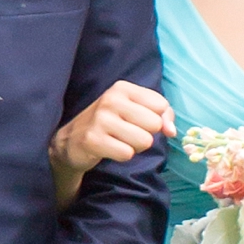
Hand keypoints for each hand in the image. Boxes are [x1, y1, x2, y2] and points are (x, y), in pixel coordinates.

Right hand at [49, 79, 173, 203]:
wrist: (71, 140)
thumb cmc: (110, 124)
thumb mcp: (135, 110)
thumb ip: (163, 115)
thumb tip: (171, 131)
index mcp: (122, 88)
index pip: (161, 105)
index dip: (158, 119)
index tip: (143, 122)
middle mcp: (111, 100)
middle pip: (155, 124)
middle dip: (145, 134)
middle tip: (127, 133)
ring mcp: (100, 119)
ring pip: (144, 141)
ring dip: (135, 147)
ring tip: (118, 141)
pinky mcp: (93, 140)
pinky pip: (127, 153)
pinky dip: (121, 155)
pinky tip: (109, 149)